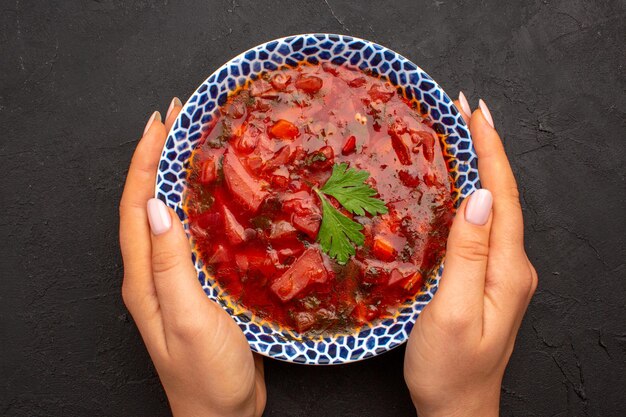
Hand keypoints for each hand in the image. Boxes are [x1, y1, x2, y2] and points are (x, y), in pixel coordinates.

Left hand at [119, 98, 265, 416]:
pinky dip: (201, 206)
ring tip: (195, 145)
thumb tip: (159, 207)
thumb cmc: (205, 375)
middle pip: (150, 203)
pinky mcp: (200, 286)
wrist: (223, 415)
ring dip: (178, 177)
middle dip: (158, 158)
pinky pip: (194, 235)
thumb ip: (171, 265)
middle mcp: (154, 273)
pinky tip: (219, 196)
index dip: (145, 161)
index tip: (160, 122)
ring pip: (172, 216)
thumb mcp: (189, 318)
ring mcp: (176, 280)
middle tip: (179, 119)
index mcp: (144, 277)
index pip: (137, 206)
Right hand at [403, 95, 537, 416]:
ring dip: (482, 168)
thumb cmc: (449, 369)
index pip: (503, 196)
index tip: (474, 111)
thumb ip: (467, 255)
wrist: (458, 410)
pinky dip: (474, 196)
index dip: (490, 150)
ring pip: (495, 209)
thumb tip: (479, 198)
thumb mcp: (452, 312)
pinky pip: (484, 228)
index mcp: (508, 269)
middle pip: (504, 196)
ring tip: (463, 136)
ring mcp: (503, 274)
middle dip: (488, 148)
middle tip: (466, 110)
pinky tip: (460, 188)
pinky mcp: (488, 281)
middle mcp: (513, 266)